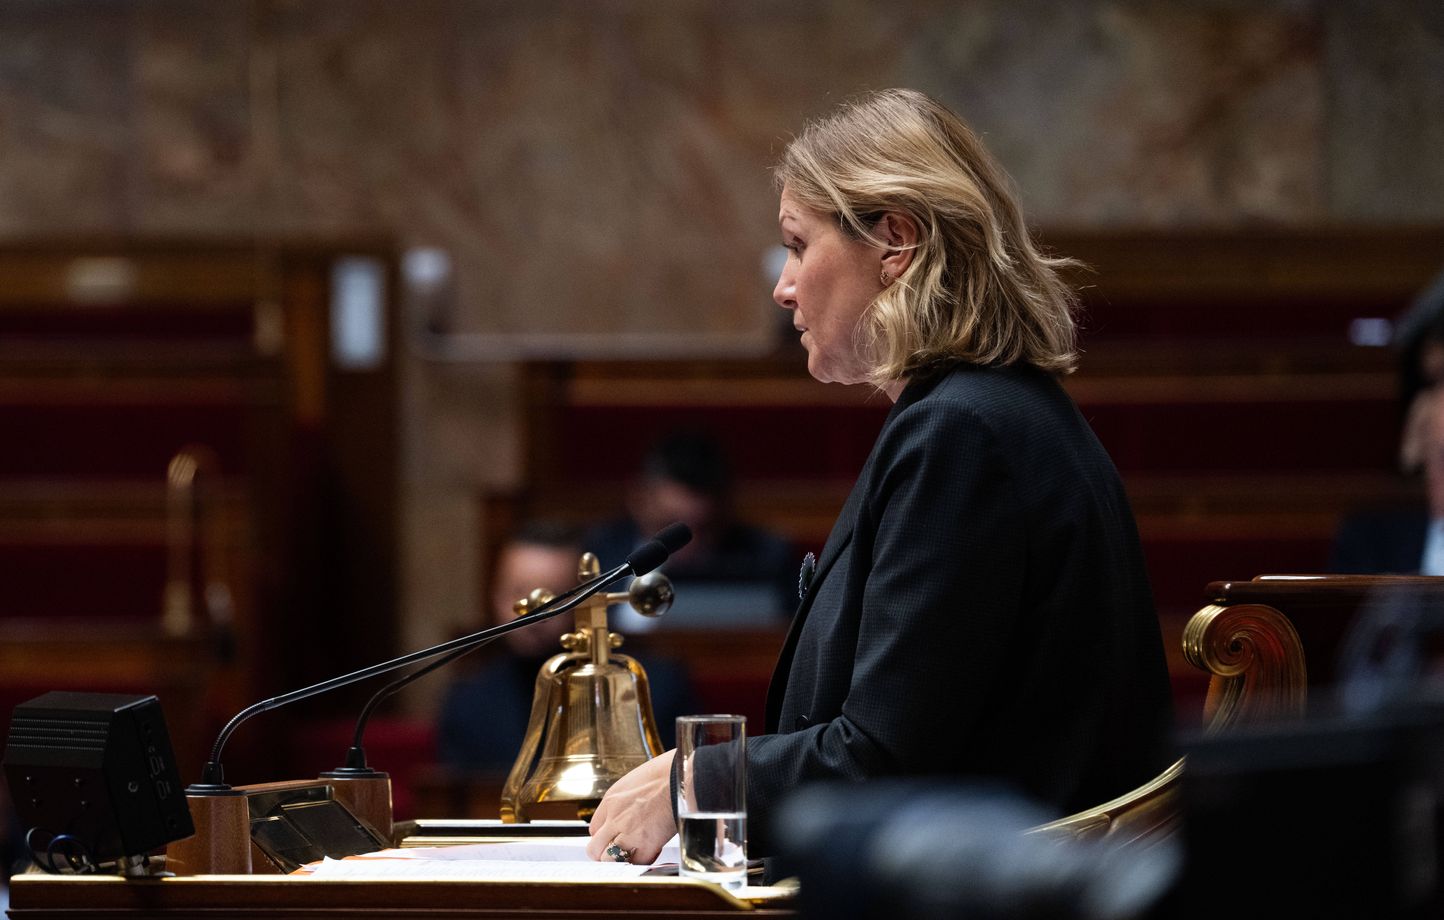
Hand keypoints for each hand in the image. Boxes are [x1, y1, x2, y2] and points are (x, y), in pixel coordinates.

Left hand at [586, 749, 675, 863]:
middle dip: (603, 853)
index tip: (611, 838)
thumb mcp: (636, 781)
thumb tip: (630, 810)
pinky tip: (650, 852)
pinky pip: (636, 862)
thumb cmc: (667, 772)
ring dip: (620, 860)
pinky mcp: (647, 844)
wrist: (684, 776)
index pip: (594, 828)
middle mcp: (615, 817)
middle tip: (614, 854)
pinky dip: (642, 860)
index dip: (603, 836)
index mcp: (612, 800)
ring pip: (609, 859)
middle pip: (594, 847)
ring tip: (631, 856)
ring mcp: (629, 832)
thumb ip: (627, 800)